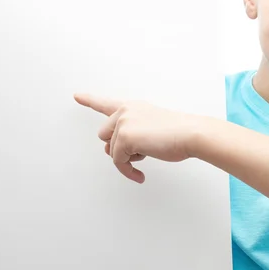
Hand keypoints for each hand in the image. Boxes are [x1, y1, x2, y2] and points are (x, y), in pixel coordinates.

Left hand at [73, 94, 199, 182]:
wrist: (191, 133)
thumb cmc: (179, 133)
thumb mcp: (152, 128)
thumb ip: (131, 133)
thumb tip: (112, 150)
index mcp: (133, 107)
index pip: (106, 103)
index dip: (90, 100)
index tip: (77, 96)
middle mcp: (125, 111)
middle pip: (105, 136)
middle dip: (118, 148)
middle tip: (139, 153)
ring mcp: (124, 122)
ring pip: (111, 151)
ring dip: (126, 159)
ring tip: (148, 156)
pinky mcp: (124, 137)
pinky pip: (118, 162)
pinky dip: (128, 171)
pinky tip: (140, 173)